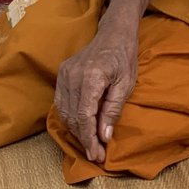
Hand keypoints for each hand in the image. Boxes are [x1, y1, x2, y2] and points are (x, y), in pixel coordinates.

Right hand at [54, 34, 137, 163]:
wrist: (113, 34)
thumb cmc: (124, 57)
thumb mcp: (126, 84)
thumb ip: (113, 110)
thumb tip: (104, 136)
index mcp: (91, 76)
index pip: (84, 116)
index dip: (89, 138)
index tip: (96, 154)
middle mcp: (73, 75)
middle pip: (72, 117)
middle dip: (83, 138)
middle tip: (95, 153)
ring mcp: (64, 73)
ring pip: (64, 112)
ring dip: (76, 130)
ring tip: (90, 143)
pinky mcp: (61, 73)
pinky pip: (61, 102)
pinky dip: (70, 118)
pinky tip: (81, 127)